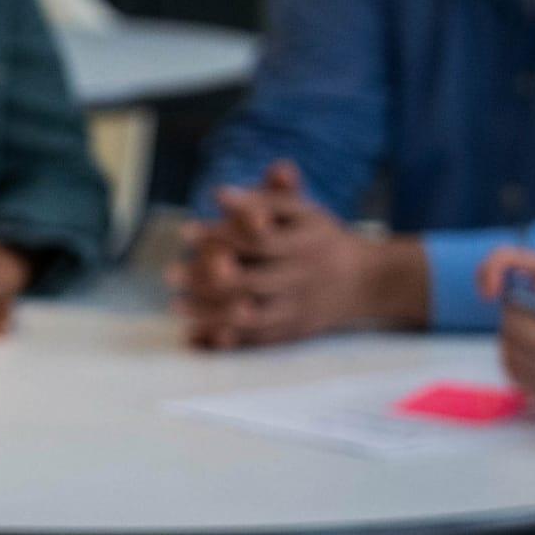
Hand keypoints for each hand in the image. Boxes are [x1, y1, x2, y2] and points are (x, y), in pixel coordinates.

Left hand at [172, 160, 426, 348]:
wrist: (365, 281)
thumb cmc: (319, 237)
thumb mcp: (302, 211)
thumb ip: (268, 195)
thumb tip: (220, 194)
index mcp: (306, 241)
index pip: (258, 239)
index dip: (221, 235)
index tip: (184, 232)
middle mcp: (304, 277)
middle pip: (253, 282)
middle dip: (208, 280)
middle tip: (169, 274)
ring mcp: (300, 308)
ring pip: (254, 316)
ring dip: (212, 313)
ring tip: (175, 305)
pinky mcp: (296, 332)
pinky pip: (260, 341)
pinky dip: (230, 341)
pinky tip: (198, 335)